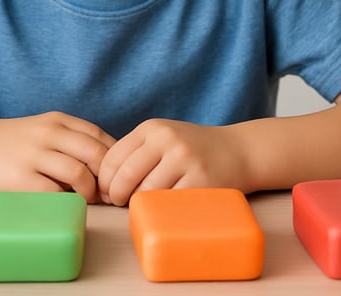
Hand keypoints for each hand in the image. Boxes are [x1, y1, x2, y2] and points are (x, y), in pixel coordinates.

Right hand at [0, 111, 114, 201]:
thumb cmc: (10, 143)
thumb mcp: (42, 129)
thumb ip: (70, 140)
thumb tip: (106, 166)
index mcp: (58, 120)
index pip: (100, 136)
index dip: (115, 159)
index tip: (117, 175)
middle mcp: (48, 133)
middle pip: (96, 153)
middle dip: (108, 177)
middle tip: (109, 194)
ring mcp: (34, 155)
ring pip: (79, 173)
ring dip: (90, 192)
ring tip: (87, 200)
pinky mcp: (20, 179)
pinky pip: (56, 192)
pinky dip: (67, 201)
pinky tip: (65, 204)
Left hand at [97, 119, 245, 205]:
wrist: (238, 151)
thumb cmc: (192, 149)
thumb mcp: (162, 137)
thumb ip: (135, 152)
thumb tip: (102, 184)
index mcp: (152, 128)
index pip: (113, 157)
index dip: (105, 181)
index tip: (106, 193)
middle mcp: (167, 139)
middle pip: (125, 176)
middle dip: (117, 197)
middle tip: (120, 204)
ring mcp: (185, 159)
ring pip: (146, 193)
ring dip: (139, 206)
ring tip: (142, 206)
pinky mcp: (201, 180)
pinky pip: (170, 204)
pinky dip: (162, 211)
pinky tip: (163, 210)